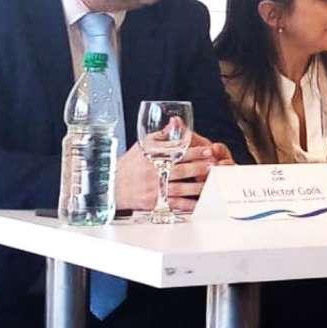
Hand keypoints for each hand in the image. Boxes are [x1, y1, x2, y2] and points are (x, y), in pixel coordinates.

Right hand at [114, 133, 231, 211]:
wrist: (111, 186)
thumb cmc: (129, 165)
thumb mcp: (142, 146)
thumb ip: (162, 135)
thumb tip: (176, 123)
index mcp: (151, 157)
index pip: (176, 153)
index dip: (194, 151)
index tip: (208, 149)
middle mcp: (152, 173)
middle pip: (180, 170)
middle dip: (199, 167)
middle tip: (215, 165)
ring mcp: (154, 189)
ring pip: (180, 188)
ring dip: (198, 186)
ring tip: (213, 183)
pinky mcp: (154, 202)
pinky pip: (174, 204)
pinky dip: (188, 204)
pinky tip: (200, 203)